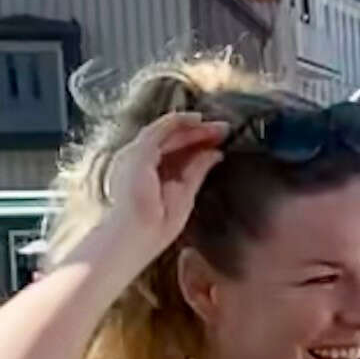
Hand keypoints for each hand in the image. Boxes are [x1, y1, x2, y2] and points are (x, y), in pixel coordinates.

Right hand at [75, 112, 227, 272]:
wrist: (136, 237)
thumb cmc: (155, 227)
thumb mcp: (185, 194)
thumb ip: (197, 171)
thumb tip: (216, 153)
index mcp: (145, 173)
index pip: (173, 152)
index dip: (197, 145)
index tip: (219, 142)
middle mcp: (136, 161)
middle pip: (171, 140)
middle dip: (199, 134)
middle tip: (225, 130)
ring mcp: (134, 155)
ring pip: (167, 132)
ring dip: (193, 127)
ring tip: (218, 126)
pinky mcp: (138, 153)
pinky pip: (160, 129)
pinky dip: (179, 122)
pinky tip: (198, 120)